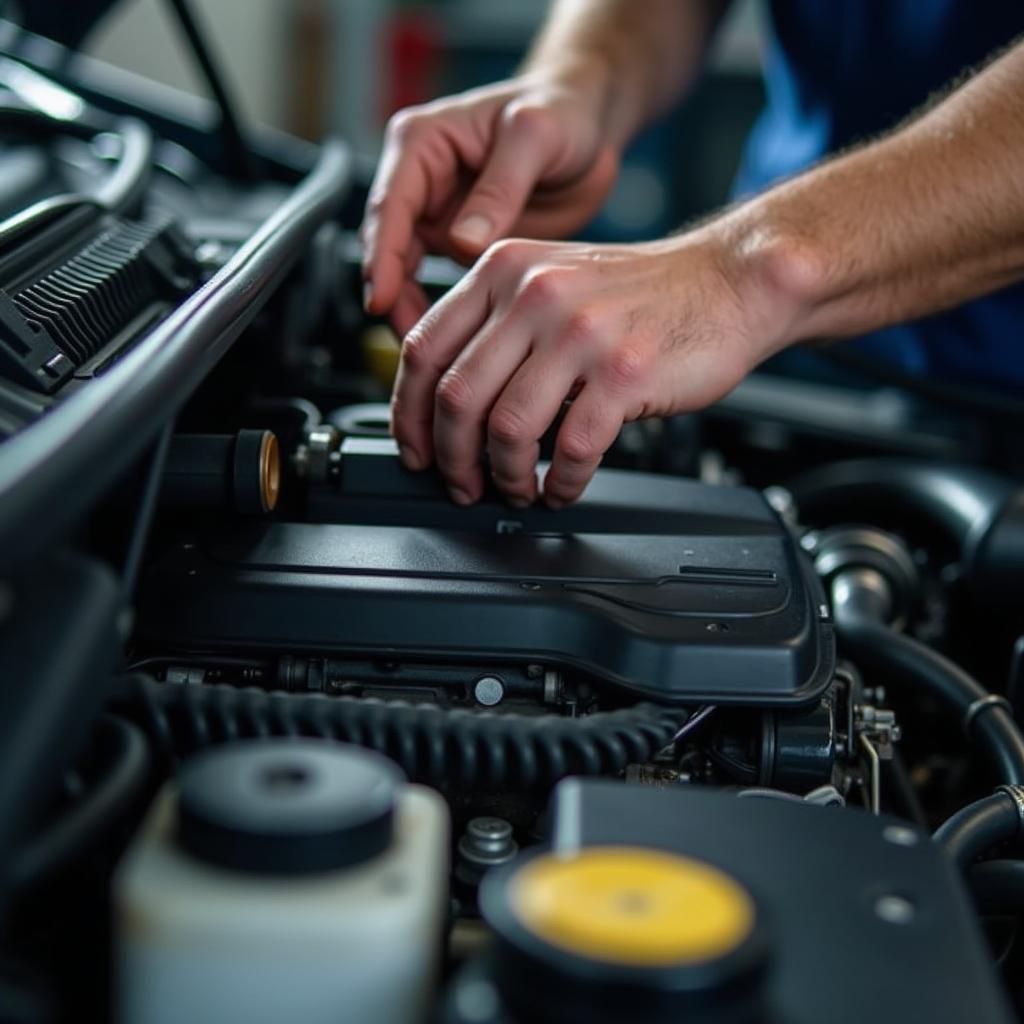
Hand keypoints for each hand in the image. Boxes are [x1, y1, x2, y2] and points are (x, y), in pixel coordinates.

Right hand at [360, 72, 619, 335]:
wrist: (591, 125)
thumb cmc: (562, 109)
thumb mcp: (534, 137)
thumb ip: (499, 187)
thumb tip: (464, 239)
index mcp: (422, 143)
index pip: (389, 207)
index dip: (382, 258)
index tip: (381, 298)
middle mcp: (422, 180)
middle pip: (390, 248)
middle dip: (393, 296)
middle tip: (410, 342)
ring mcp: (440, 214)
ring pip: (409, 273)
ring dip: (415, 311)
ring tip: (432, 353)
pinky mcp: (463, 242)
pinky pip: (442, 283)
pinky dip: (445, 313)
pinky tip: (457, 342)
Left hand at [390, 231, 792, 507]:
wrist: (728, 281)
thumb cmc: (640, 293)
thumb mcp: (551, 279)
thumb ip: (496, 322)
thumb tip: (445, 400)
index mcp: (503, 270)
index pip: (424, 349)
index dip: (406, 413)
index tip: (415, 449)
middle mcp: (534, 294)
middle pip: (456, 397)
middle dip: (451, 459)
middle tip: (463, 484)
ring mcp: (579, 332)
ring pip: (507, 428)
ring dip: (506, 477)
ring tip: (517, 490)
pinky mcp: (623, 372)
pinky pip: (572, 448)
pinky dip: (561, 483)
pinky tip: (563, 489)